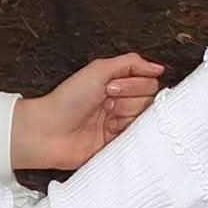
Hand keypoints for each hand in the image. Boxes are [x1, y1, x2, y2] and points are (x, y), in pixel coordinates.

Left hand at [11, 53, 165, 173]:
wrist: (49, 131)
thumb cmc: (68, 99)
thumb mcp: (99, 69)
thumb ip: (131, 63)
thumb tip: (158, 67)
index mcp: (117, 84)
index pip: (148, 82)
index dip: (134, 84)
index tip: (111, 86)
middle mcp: (122, 103)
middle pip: (149, 99)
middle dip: (128, 98)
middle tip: (106, 101)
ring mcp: (120, 124)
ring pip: (145, 117)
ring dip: (124, 115)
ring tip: (104, 118)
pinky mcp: (118, 144)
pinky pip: (137, 137)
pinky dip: (126, 131)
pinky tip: (109, 131)